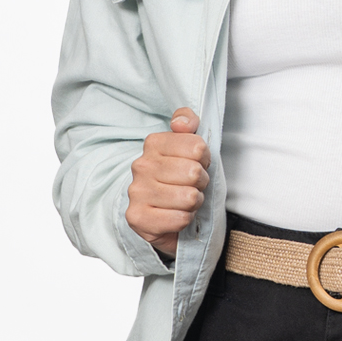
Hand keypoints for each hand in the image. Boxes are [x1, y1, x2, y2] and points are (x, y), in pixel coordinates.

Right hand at [126, 107, 210, 257]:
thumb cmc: (178, 175)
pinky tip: (176, 214)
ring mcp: (136, 192)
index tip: (198, 164)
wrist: (158, 211)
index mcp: (154, 143)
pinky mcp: (137, 218)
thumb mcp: (187, 143)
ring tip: (184, 200)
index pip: (197, 147)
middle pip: (194, 173)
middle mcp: (141, 165)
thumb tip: (181, 123)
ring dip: (193, 202)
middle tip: (192, 185)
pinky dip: (184, 219)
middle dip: (200, 182)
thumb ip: (188, 121)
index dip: (205, 159)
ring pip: (188, 197)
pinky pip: (179, 218)